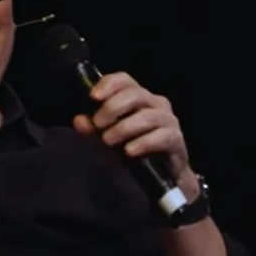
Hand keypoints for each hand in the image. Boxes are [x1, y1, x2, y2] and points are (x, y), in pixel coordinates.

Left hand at [72, 72, 191, 183]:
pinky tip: (129, 151)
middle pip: (135, 94)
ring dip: (124, 128)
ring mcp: (168, 120)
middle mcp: (155, 103)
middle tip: (98, 125)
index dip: (109, 84)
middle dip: (113, 108)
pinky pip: (162, 136)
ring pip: (147, 116)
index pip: (125, 80)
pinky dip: (143, 143)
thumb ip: (92, 128)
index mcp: (138, 97)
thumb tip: (79, 120)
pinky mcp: (176, 139)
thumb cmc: (132, 149)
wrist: (159, 175)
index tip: (93, 96)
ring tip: (108, 140)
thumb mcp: (106, 138)